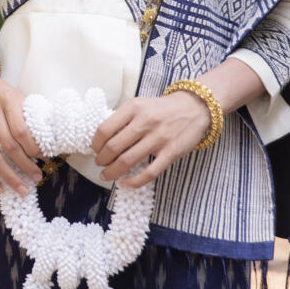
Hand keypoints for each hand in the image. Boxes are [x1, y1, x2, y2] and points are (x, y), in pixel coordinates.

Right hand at [0, 52, 43, 192]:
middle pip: (10, 146)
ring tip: (23, 188)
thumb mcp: (16, 95)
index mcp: (6, 100)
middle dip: (26, 166)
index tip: (45, 157)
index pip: (22, 131)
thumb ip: (27, 115)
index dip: (35, 148)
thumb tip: (45, 142)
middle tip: (38, 177)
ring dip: (10, 176)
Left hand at [92, 92, 210, 186]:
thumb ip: (123, 118)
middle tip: (99, 165)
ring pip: (128, 161)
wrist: (195, 107)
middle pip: (114, 147)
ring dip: (112, 172)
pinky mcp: (171, 152)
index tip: (94, 150)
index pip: (105, 129)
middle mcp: (145, 122)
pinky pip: (149, 172)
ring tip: (106, 175)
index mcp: (134, 107)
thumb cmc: (163, 108)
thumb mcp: (140, 104)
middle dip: (102, 160)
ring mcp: (159, 138)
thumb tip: (102, 138)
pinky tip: (125, 184)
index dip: (95, 143)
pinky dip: (134, 181)